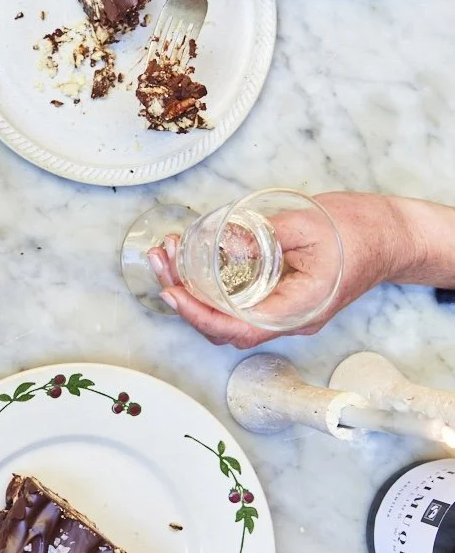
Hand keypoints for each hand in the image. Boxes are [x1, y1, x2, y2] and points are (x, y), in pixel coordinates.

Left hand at [146, 193, 409, 348]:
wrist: (392, 237)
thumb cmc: (360, 230)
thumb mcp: (308, 224)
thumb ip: (263, 237)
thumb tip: (221, 244)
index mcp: (298, 309)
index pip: (238, 327)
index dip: (200, 314)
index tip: (173, 292)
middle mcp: (288, 319)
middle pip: (224, 326)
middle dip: (184, 297)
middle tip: (160, 261)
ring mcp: (282, 312)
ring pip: (226, 316)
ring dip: (192, 290)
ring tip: (167, 255)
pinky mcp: (276, 299)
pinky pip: (236, 302)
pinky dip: (209, 284)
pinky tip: (190, 259)